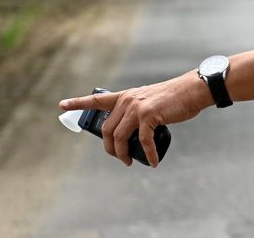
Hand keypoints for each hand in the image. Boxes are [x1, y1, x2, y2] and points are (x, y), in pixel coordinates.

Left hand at [59, 72, 210, 166]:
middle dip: (110, 149)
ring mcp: (137, 107)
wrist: (192, 90)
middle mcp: (127, 100)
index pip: (97, 100)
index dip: (78, 103)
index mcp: (125, 96)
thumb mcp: (149, 100)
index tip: (61, 105)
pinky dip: (147, 154)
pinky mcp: (149, 116)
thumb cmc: (173, 98)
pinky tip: (152, 161)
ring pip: (119, 137)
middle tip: (119, 158)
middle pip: (107, 130)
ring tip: (129, 162)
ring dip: (123, 155)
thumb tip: (129, 134)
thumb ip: (136, 111)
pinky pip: (142, 141)